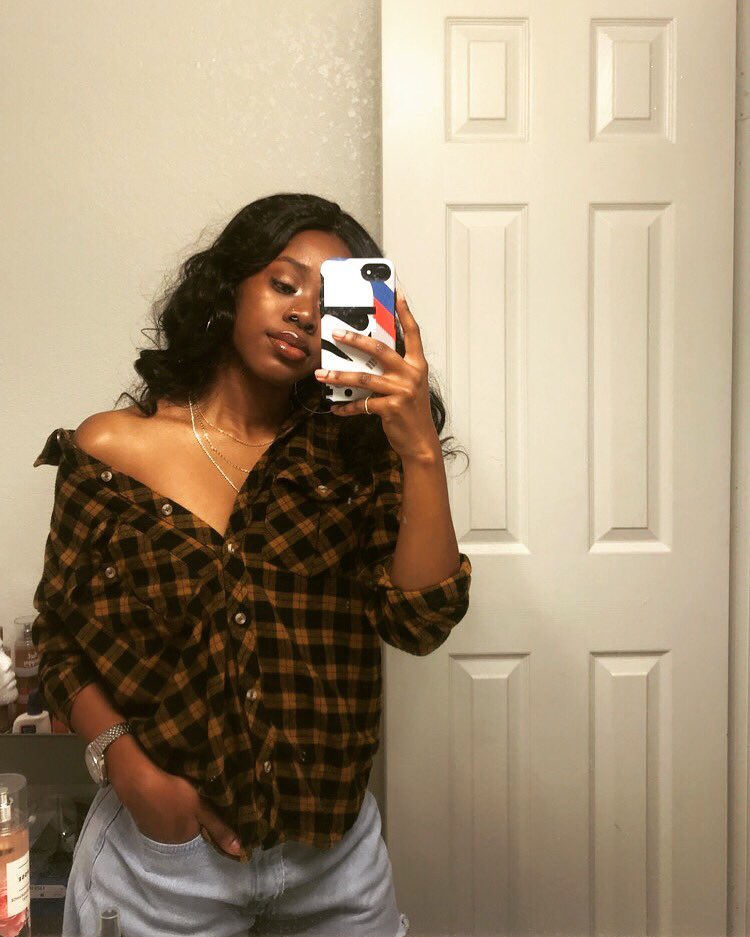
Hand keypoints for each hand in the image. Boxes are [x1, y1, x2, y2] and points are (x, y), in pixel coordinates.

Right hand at [109, 744, 241, 855]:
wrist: (137, 781)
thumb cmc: (173, 794)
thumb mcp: (201, 808)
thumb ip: (219, 828)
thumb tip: (241, 852)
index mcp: (185, 838)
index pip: (203, 832)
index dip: (208, 819)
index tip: (213, 805)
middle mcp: (168, 840)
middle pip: (187, 828)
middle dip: (193, 817)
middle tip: (198, 797)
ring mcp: (153, 831)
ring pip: (172, 823)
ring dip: (178, 813)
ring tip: (181, 795)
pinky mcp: (142, 819)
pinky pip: (159, 817)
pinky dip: (164, 808)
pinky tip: (166, 796)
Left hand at [314, 290, 440, 462]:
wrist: (420, 442)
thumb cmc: (412, 413)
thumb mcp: (408, 387)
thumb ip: (394, 370)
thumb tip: (368, 358)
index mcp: (417, 365)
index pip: (413, 333)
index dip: (405, 313)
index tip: (397, 295)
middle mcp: (411, 374)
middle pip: (380, 349)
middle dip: (356, 340)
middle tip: (336, 333)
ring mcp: (401, 390)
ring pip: (364, 377)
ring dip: (339, 376)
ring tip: (321, 374)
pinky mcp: (390, 407)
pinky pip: (362, 403)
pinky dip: (346, 407)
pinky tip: (335, 408)